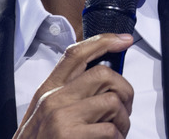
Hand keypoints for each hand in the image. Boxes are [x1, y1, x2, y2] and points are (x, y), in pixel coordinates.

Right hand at [13, 33, 134, 138]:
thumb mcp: (44, 114)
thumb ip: (67, 95)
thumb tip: (102, 82)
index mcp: (47, 90)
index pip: (76, 54)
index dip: (103, 41)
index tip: (124, 39)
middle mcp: (53, 99)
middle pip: (103, 74)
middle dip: (124, 91)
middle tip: (124, 110)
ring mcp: (62, 117)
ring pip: (112, 103)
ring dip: (122, 122)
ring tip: (115, 134)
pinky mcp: (72, 136)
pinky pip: (111, 131)